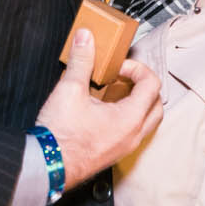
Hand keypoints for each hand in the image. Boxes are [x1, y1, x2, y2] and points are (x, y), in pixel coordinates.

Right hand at [36, 29, 162, 184]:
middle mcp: (133, 135)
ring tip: (115, 93)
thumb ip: (81, 60)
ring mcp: (125, 147)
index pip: (152, 84)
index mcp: (129, 119)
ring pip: (147, 121)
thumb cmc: (60, 136)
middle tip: (123, 78)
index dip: (136, 69)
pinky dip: (127, 118)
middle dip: (143, 86)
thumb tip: (85, 39)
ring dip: (138, 103)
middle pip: (157, 104)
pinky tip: (104, 111)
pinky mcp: (114, 154)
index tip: (118, 68)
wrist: (47, 166)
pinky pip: (133, 133)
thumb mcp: (69, 90)